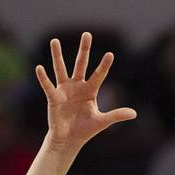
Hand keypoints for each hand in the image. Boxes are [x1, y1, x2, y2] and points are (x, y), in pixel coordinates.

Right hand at [35, 32, 136, 152]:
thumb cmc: (85, 130)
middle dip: (84, 50)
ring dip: (57, 56)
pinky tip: (39, 67)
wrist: (68, 139)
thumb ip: (116, 115)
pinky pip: (48, 86)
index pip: (99, 75)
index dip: (104, 65)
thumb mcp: (102, 122)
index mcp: (90, 91)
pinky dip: (43, 78)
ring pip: (60, 69)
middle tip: (87, 34)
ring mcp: (64, 90)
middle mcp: (77, 86)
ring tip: (54, 40)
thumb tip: (134, 113)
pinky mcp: (53, 98)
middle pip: (81, 64)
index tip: (110, 54)